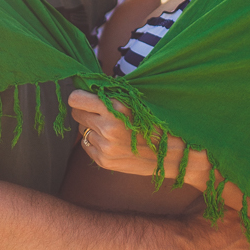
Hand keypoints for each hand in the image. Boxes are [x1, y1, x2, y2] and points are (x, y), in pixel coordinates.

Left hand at [68, 89, 211, 188]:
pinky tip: (112, 141)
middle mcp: (106, 128)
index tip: (85, 97)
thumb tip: (86, 87)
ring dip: (92, 128)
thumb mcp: (134, 102)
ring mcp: (104, 146)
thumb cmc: (154, 121)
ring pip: (82, 130)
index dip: (79, 97)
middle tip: (100, 113)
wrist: (173, 153)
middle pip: (76, 114)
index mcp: (114, 108)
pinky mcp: (104, 161)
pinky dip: (95, 142)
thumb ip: (110, 96)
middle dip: (85, 111)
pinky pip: (87, 145)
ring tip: (114, 129)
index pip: (75, 99)